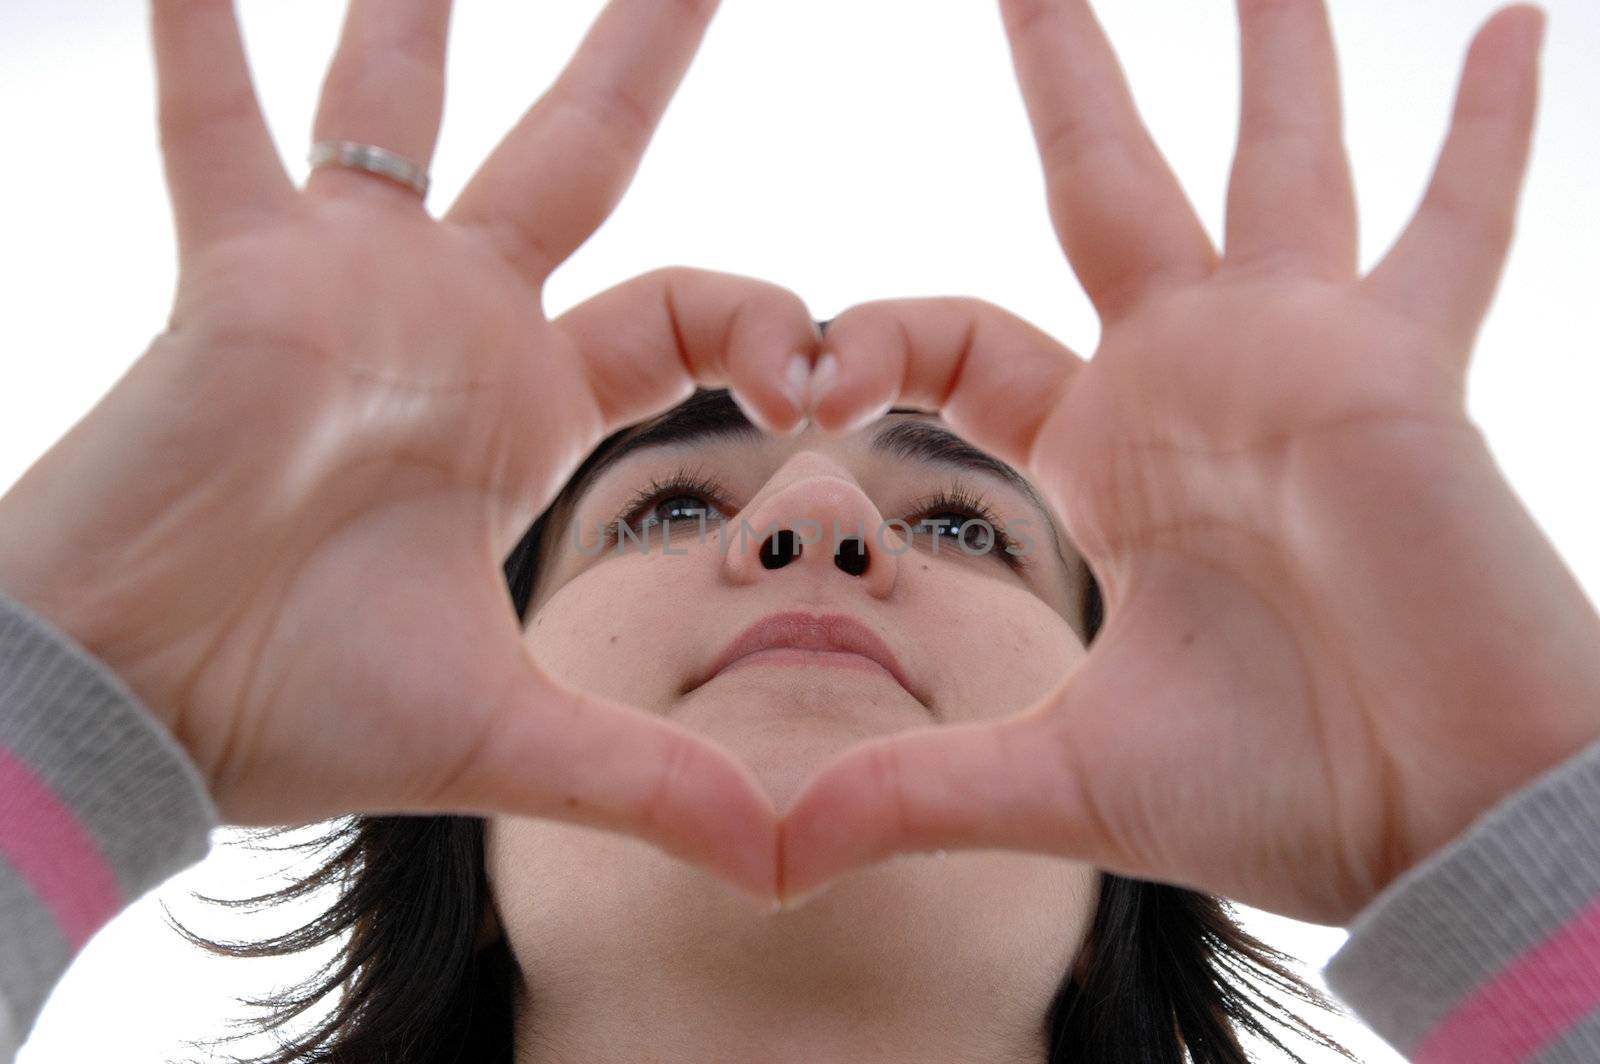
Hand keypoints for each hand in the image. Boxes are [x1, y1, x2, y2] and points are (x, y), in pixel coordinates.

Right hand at [0, 0, 816, 903]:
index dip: (764, 321)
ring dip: (424, 10)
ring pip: (401, 108)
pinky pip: (214, 131)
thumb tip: (787, 866)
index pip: (681, 311)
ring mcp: (344, 283)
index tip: (821, 382)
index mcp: (527, 403)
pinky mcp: (238, 276)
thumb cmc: (303, 708)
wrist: (146, 704)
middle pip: (580, 157)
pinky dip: (194, 39)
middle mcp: (449, 320)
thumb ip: (648, 780)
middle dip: (638, 61)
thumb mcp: (507, 736)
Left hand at [776, 0, 1599, 924]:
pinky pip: (1455, 224)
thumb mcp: (1063, 781)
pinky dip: (1494, 131)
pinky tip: (1523, 24)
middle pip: (1105, 181)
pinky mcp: (1401, 367)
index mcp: (1105, 451)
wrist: (1436, 819)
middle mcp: (1195, 377)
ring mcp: (1305, 354)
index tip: (807, 377)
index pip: (964, 338)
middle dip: (1065, 71)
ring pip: (1277, 156)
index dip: (880, 339)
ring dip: (1270, 45)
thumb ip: (918, 792)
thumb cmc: (1279, 787)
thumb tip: (774, 858)